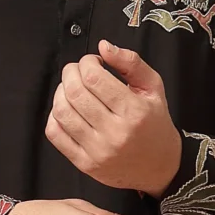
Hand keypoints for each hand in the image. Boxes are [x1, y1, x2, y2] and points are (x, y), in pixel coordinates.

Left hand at [46, 40, 182, 194]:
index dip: (87, 62)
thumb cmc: (155, 124)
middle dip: (70, 73)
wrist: (159, 167)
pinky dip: (54, 116)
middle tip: (78, 71)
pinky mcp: (85, 164)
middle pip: (75, 93)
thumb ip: (131, 62)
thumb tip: (103, 46)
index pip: (93, 77)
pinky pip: (55, 134)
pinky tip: (67, 110)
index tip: (93, 62)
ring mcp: (98, 151)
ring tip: (72, 88)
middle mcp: (116, 133)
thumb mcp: (153, 88)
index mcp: (134, 111)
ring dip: (61, 92)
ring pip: (62, 112)